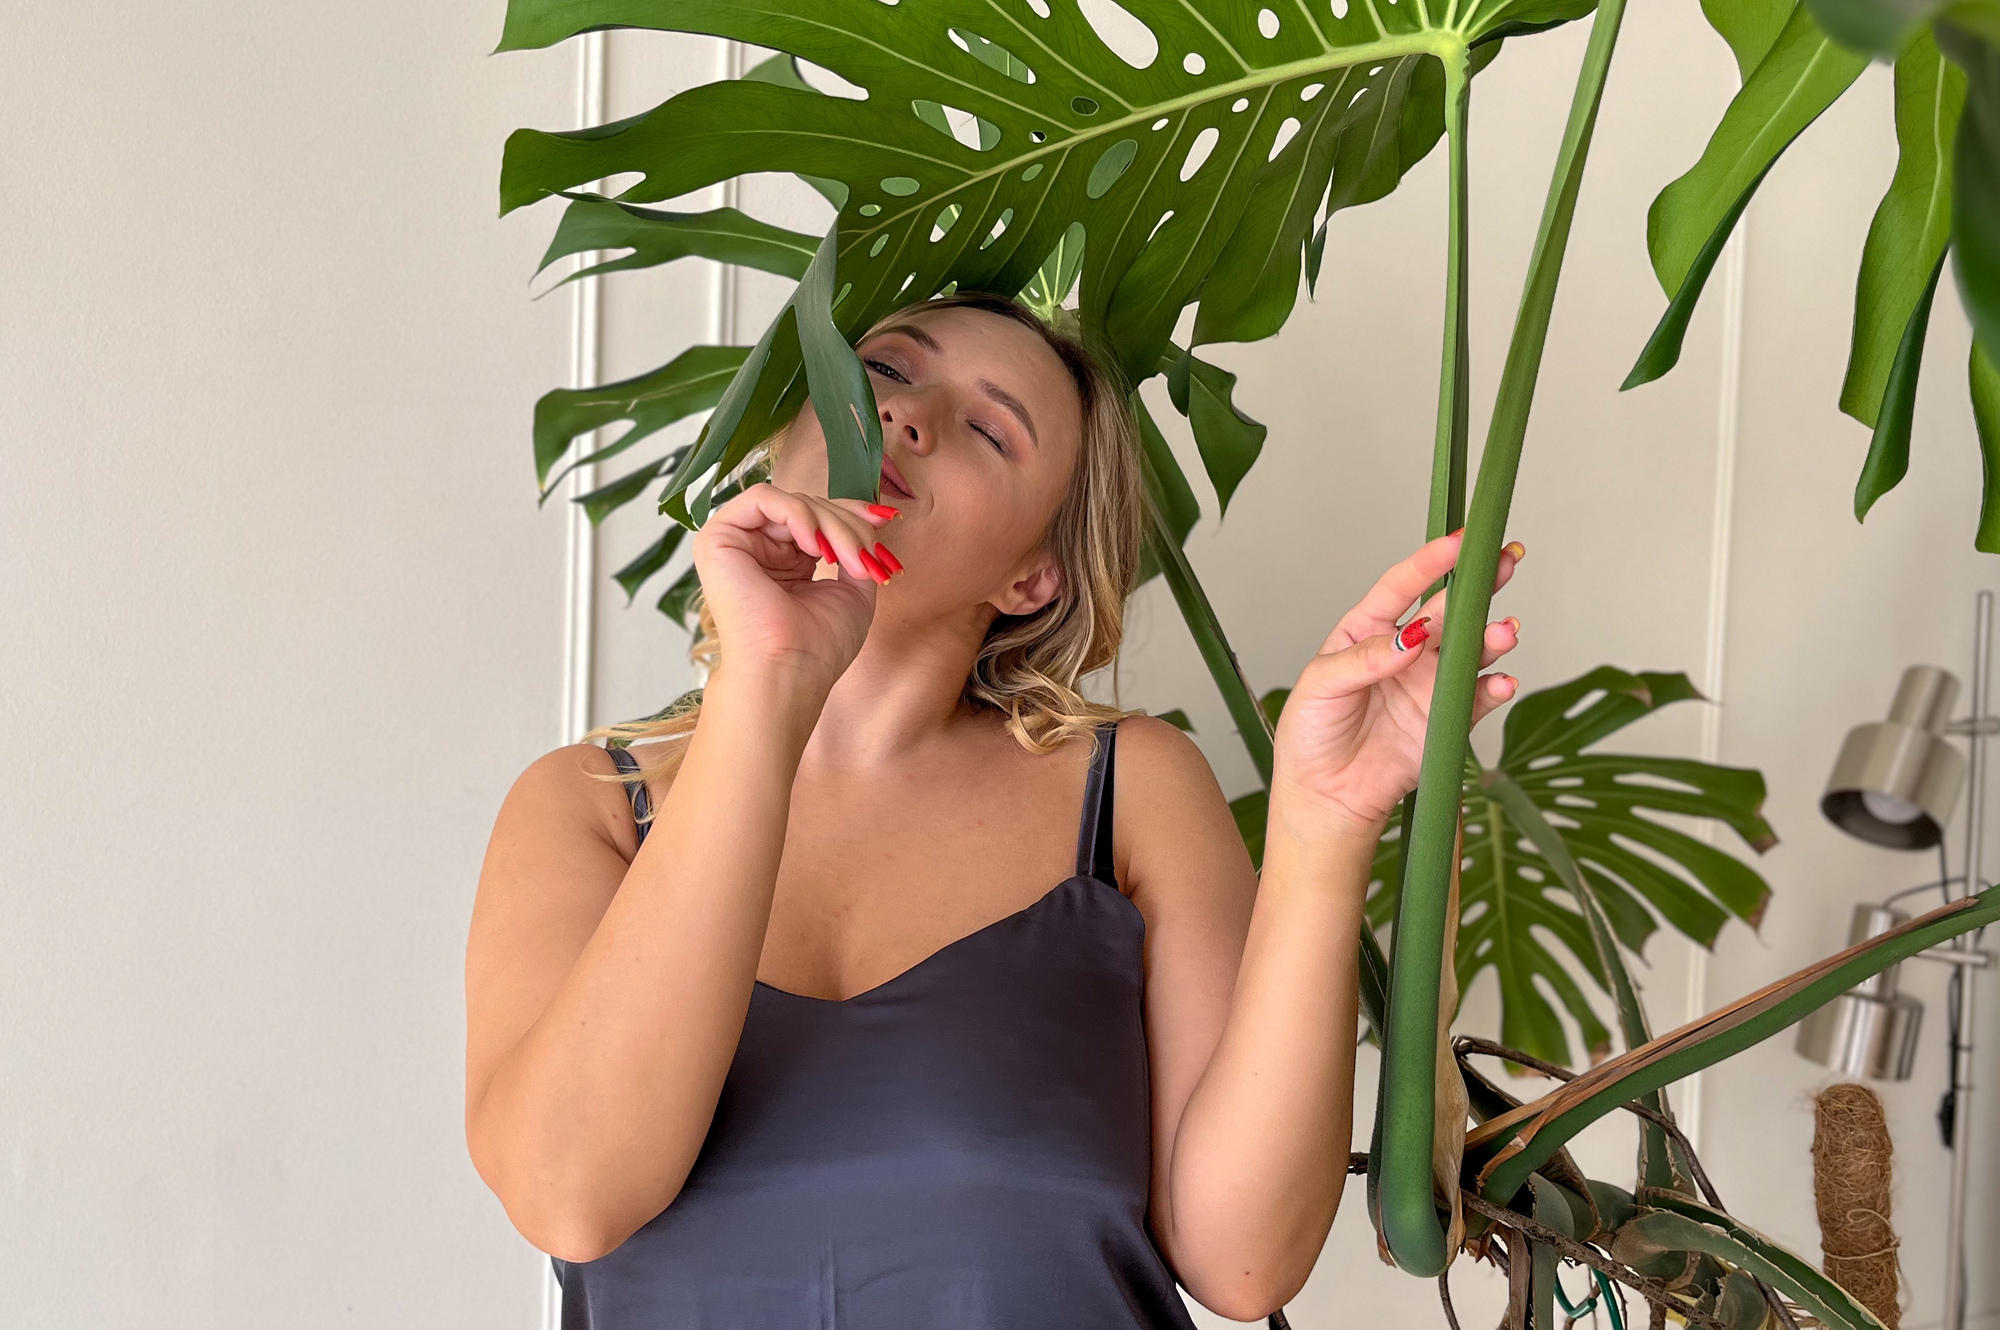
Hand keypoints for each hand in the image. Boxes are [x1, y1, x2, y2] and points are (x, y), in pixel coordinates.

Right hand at [690, 481, 905, 697]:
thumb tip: (874, 518)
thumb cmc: (819, 645)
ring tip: (847, 559)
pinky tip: (813, 544)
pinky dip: (798, 513)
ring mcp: (736, 541)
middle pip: (810, 506)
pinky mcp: (717, 537)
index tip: (884, 524)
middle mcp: (758, 548)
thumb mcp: (853, 589)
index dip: (852, 514)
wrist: (788, 673)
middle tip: (866, 556)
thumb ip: (856, 550)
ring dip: (831, 524)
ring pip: (794, 502)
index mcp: (784, 559)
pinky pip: (764, 498)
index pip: (819, 517)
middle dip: (847, 525)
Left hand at [1270, 529, 1523, 835]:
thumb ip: (1362, 660)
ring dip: (1491, 638)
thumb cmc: (1311, 735)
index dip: (1429, 562)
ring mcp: (1429, 684)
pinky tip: (1502, 682)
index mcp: (1366, 631)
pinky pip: (1478, 698)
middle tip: (1507, 560)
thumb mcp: (1319, 688)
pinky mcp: (1447, 720)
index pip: (1401, 586)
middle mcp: (1404, 652)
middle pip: (1448, 610)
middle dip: (1479, 584)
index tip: (1457, 542)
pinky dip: (1494, 688)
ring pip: (1471, 650)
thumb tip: (1408, 639)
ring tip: (1505, 631)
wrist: (1325, 798)